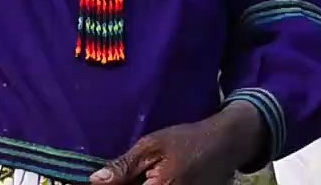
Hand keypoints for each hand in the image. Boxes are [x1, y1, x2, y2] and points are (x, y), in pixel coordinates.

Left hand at [92, 102, 263, 184]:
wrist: (226, 145)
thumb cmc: (188, 139)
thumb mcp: (153, 144)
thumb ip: (124, 165)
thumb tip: (95, 180)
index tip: (101, 180)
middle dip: (126, 183)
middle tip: (130, 172)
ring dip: (137, 182)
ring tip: (142, 173)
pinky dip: (151, 184)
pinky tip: (152, 177)